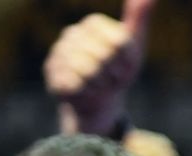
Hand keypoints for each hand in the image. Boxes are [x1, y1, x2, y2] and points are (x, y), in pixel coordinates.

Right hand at [46, 0, 153, 135]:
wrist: (98, 100)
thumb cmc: (117, 70)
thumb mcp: (133, 46)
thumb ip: (139, 19)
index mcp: (93, 23)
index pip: (119, 43)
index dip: (126, 61)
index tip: (123, 66)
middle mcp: (72, 33)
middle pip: (105, 56)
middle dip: (113, 74)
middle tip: (110, 78)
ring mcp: (59, 53)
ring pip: (89, 70)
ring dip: (101, 84)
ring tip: (98, 84)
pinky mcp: (52, 75)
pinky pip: (76, 85)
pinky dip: (87, 92)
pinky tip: (86, 91)